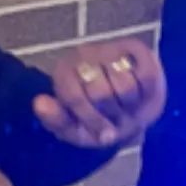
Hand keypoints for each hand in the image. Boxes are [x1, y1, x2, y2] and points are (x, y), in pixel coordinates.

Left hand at [34, 40, 167, 149]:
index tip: (104, 135)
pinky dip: (147, 93)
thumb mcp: (75, 129)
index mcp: (64, 74)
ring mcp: (111, 49)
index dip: (92, 120)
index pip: (75, 97)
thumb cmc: (99, 120)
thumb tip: (39, 102)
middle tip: (118, 120)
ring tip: (128, 109)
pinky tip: (141, 96)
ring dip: (131, 105)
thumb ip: (56, 120)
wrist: (132, 108)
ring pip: (125, 85)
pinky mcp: (137, 49)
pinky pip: (146, 76)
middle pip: (101, 93)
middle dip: (113, 114)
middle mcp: (85, 55)